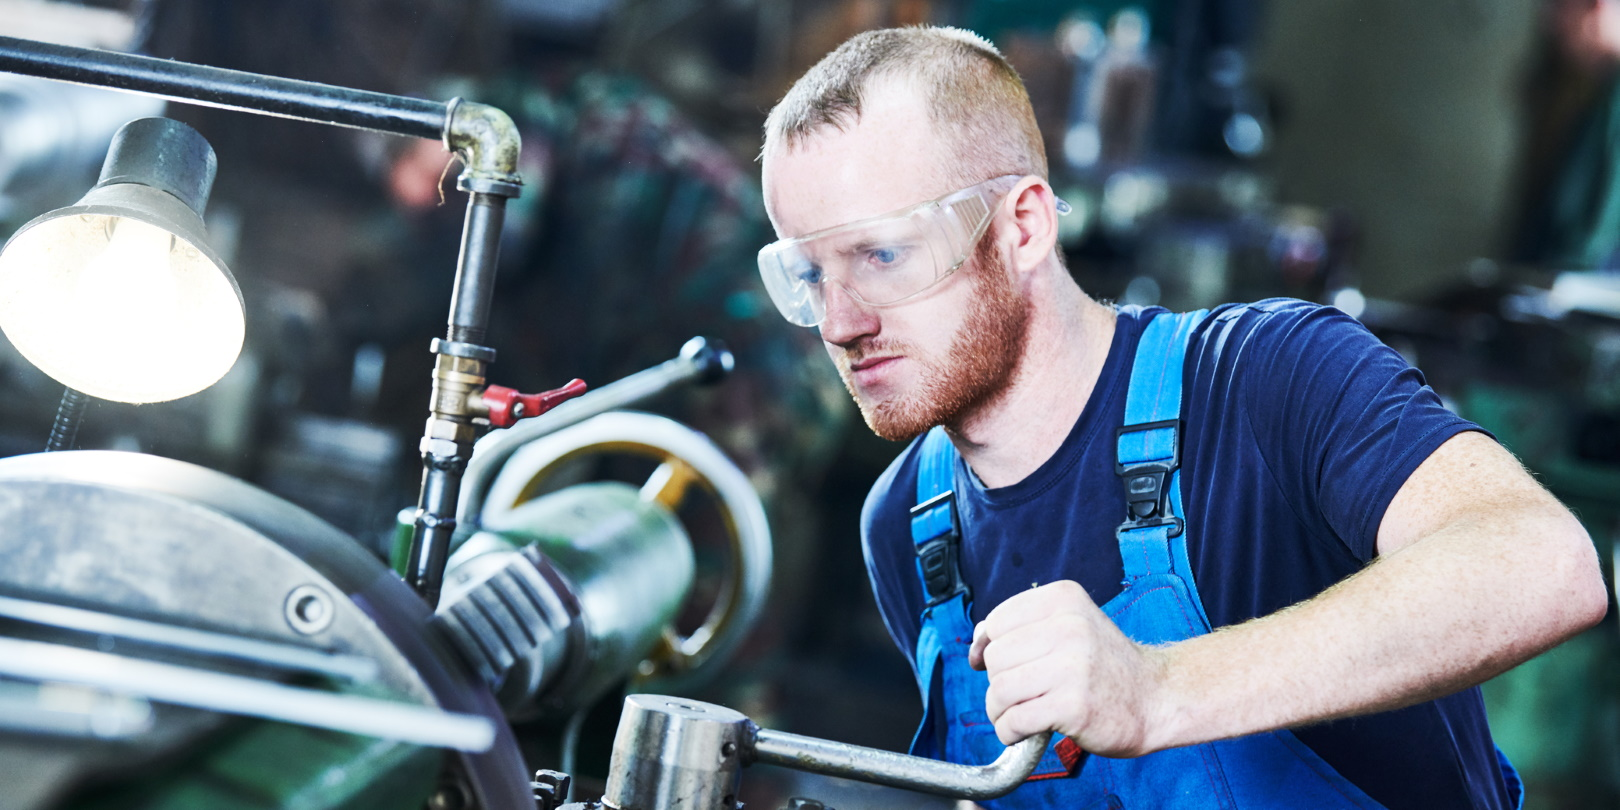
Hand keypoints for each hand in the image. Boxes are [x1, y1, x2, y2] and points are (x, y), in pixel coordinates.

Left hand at [968, 581, 1169, 756]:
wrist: (1157, 698)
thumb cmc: (1106, 666)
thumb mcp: (1070, 626)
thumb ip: (1022, 627)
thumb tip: (976, 642)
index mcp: (1064, 599)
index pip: (996, 622)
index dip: (987, 647)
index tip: (998, 664)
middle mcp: (1068, 627)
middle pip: (994, 657)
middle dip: (999, 681)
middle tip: (1023, 693)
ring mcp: (1072, 667)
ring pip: (999, 690)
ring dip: (1000, 710)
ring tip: (1021, 713)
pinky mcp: (1073, 706)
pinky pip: (1014, 721)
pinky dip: (1009, 732)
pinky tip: (1024, 731)